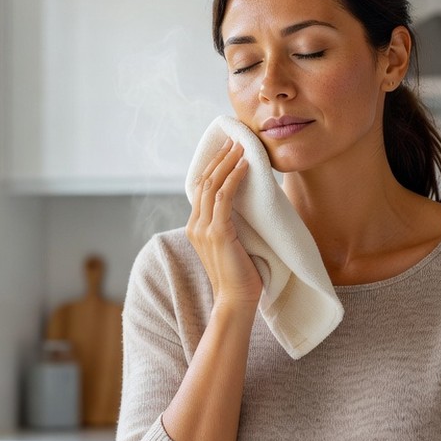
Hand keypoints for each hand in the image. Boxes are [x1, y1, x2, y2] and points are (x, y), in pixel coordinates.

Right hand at [186, 140, 261, 309]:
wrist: (235, 300)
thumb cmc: (239, 275)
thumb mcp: (231, 244)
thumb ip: (229, 226)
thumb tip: (245, 206)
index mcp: (195, 227)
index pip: (200, 189)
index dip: (213, 166)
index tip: (227, 150)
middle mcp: (194, 226)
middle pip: (204, 181)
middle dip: (219, 158)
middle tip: (234, 140)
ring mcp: (203, 229)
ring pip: (212, 185)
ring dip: (228, 163)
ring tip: (241, 147)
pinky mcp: (217, 234)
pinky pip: (224, 198)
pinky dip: (234, 179)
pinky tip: (245, 166)